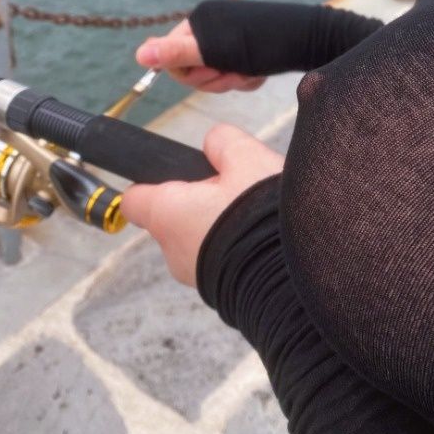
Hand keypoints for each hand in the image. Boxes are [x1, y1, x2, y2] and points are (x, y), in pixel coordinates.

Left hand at [121, 124, 283, 286]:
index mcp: (168, 214)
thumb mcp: (248, 158)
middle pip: (173, 215)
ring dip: (218, 223)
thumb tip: (214, 143)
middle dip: (199, 198)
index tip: (178, 172)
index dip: (151, 181)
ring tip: (255, 213)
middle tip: (235, 186)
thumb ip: (222, 142)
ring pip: (198, 237)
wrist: (298, 276)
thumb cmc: (264, 217)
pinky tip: (263, 236)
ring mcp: (194, 276)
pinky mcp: (219, 292)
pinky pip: (218, 258)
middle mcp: (172, 250)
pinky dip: (234, 245)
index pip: (135, 199)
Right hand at [136, 18, 266, 92]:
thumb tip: (140, 54)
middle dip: (215, 78)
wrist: (310, 41)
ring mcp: (229, 39)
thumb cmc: (264, 42)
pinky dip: (246, 78)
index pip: (171, 57)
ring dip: (233, 80)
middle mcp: (211, 27)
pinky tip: (260, 71)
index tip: (213, 70)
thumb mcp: (217, 52)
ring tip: (251, 70)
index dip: (190, 73)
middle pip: (192, 70)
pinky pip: (233, 74)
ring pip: (214, 75)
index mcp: (199, 21)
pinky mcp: (245, 49)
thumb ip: (177, 54)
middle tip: (236, 71)